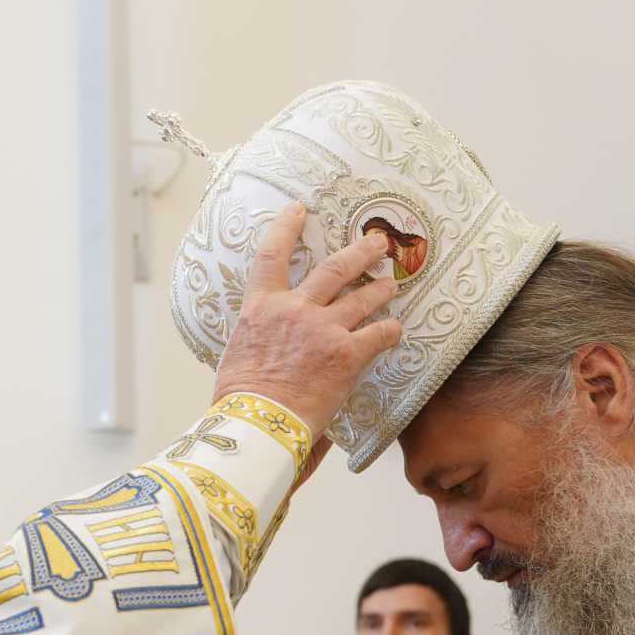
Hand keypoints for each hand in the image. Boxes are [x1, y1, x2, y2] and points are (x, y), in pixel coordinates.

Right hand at [211, 203, 408, 440]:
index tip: (298, 210)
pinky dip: (391, 330)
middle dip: (360, 252)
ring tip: (392, 284)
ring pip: (363, 298)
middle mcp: (294, 310)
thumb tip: (266, 348)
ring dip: (381, 289)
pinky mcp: (347, 353)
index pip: (271, 256)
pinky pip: (379, 334)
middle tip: (376, 243)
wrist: (256, 425)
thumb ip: (258, 340)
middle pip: (334, 268)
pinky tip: (397, 330)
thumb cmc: (240, 401)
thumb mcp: (237, 357)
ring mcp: (323, 329)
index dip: (285, 228)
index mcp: (260, 308)